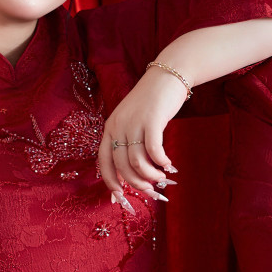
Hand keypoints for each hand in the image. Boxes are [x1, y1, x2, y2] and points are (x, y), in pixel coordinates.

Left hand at [96, 66, 188, 202]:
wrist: (167, 76)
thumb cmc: (151, 102)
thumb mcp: (132, 121)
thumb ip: (129, 142)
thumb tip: (132, 172)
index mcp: (110, 127)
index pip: (103, 161)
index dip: (110, 181)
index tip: (120, 195)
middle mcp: (118, 126)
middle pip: (122, 165)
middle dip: (136, 183)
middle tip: (150, 191)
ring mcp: (134, 122)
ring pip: (137, 161)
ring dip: (150, 175)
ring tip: (161, 178)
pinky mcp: (152, 120)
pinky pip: (153, 150)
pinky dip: (160, 161)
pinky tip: (168, 165)